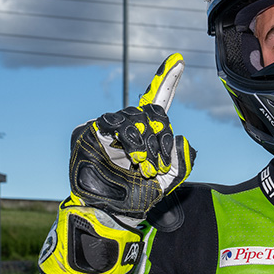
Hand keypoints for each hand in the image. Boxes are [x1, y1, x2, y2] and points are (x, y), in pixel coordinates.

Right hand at [68, 53, 195, 219]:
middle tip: (157, 164)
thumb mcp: (168, 182)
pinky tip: (131, 156)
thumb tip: (184, 139)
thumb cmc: (136, 198)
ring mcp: (109, 128)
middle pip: (152, 110)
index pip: (159, 101)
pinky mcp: (90, 131)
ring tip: (143, 166)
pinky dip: (129, 137)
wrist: (109, 214)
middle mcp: (128, 126)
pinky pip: (114, 122)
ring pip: (136, 116)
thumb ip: (182, 162)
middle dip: (161, 135)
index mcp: (147, 133)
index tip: (179, 59)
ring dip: (145, 141)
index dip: (167, 80)